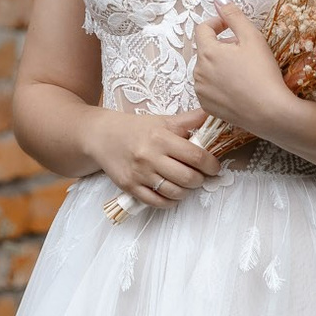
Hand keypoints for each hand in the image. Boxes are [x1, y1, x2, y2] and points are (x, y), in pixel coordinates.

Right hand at [89, 108, 222, 208]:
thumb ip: (189, 120)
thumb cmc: (136, 128)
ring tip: (187, 184)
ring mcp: (139, 174)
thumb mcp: (162, 120)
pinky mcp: (130, 187)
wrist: (102, 136)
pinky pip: (157, 202)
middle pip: (188, 177)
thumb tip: (214, 113)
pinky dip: (170, 201)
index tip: (214, 166)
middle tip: (201, 175)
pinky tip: (172, 193)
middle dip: (200, 179)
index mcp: (160, 137)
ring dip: (187, 191)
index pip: (195, 156)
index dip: (211, 164)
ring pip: (174, 192)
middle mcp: (149, 156)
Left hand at [192, 0, 292, 138]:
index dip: (218, 23)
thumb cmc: (263, 73)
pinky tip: (239, 88)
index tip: (231, 27)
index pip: (203, 28)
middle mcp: (197, 71)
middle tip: (246, 52)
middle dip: (223, 46)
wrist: (270, 112)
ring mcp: (201, 90)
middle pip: (206, 49)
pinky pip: (209, 88)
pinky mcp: (206, 106)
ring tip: (244, 71)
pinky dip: (220, 84)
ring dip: (221, 65)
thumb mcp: (252, 37)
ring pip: (207, 69)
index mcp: (206, 51)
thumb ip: (233, 15)